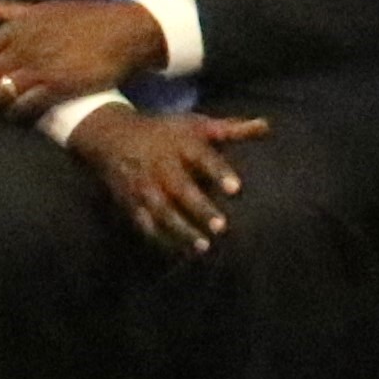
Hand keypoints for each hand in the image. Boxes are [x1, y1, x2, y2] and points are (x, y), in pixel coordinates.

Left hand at [0, 0, 167, 117]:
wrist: (125, 32)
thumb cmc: (85, 18)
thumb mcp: (43, 8)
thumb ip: (6, 9)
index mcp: (16, 28)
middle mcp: (22, 48)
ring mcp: (39, 68)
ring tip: (4, 110)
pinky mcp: (57, 86)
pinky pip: (24, 106)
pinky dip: (18, 114)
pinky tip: (23, 115)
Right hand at [71, 104, 267, 256]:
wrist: (111, 137)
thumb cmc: (165, 132)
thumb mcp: (195, 124)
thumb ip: (230, 129)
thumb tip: (267, 126)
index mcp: (182, 146)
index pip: (202, 157)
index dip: (218, 172)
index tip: (236, 188)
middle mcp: (161, 167)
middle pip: (181, 189)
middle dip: (200, 209)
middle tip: (221, 227)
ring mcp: (144, 188)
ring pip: (162, 212)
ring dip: (181, 231)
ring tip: (203, 247)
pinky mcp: (131, 204)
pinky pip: (145, 225)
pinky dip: (160, 240)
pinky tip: (178, 254)